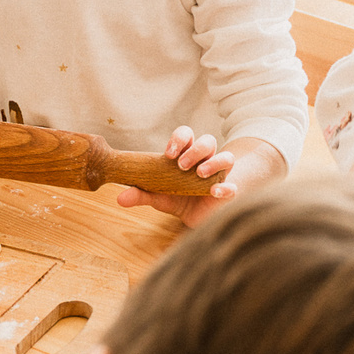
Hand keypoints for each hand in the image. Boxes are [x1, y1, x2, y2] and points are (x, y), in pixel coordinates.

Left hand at [115, 126, 245, 228]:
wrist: (198, 218)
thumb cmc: (179, 200)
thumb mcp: (159, 197)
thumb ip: (141, 194)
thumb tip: (120, 198)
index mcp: (187, 155)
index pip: (186, 135)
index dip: (179, 139)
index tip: (168, 153)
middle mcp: (206, 160)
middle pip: (208, 141)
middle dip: (195, 150)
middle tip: (181, 165)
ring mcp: (219, 175)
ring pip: (226, 157)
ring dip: (213, 162)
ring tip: (199, 173)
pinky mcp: (229, 191)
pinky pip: (233, 185)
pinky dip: (226, 187)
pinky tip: (216, 192)